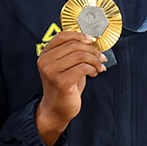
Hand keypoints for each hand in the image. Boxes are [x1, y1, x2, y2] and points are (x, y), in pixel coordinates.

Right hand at [34, 31, 106, 145]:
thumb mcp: (66, 66)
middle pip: (74, 45)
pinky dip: (93, 69)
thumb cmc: (63, 87)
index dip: (80, 35)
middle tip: (101, 57)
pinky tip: (94, 73)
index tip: (92, 40)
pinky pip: (83, 68)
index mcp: (45, 54)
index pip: (62, 36)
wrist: (56, 110)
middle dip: (92, 50)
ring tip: (99, 67)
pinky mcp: (61, 82)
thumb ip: (73, 53)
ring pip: (80, 55)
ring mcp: (51, 71)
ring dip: (94, 60)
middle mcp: (45, 61)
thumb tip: (90, 41)